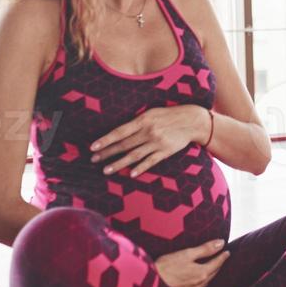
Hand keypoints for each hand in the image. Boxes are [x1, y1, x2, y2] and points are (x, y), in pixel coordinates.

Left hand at [90, 104, 204, 177]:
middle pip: (124, 145)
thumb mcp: (151, 112)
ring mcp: (157, 143)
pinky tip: (131, 174)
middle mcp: (149, 132)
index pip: (120, 131)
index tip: (93, 147)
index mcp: (143, 120)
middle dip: (108, 153)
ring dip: (119, 163)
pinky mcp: (166, 151)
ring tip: (106, 170)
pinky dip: (140, 168)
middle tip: (94, 160)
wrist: (192, 120)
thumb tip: (119, 132)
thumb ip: (137, 122)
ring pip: (134, 155)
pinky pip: (151, 161)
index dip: (106, 140)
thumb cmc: (168, 115)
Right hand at [154, 240, 228, 286]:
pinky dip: (202, 280)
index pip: (217, 263)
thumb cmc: (166, 267)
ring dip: (211, 273)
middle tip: (222, 258)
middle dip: (218, 265)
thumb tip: (221, 243)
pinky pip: (198, 286)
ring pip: (206, 281)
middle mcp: (199, 284)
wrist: (150, 286)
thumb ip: (205, 249)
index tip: (227, 252)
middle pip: (213, 273)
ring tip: (213, 267)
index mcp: (202, 273)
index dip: (222, 256)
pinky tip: (198, 278)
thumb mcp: (186, 254)